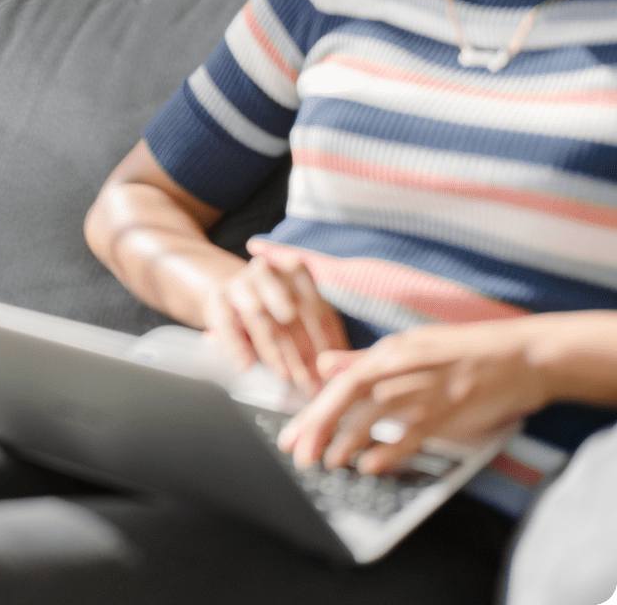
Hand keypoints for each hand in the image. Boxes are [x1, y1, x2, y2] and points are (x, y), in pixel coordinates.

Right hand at [204, 238, 349, 395]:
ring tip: (285, 376)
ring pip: (258, 315)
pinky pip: (226, 322)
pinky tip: (246, 365)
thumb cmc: (274, 306)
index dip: (326, 341)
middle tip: (311, 381)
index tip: (332, 371)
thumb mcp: (301, 310)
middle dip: (301, 350)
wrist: (232, 291)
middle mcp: (269, 271)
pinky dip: (236, 345)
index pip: (316, 307)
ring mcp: (241, 282)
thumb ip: (320, 331)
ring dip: (272, 350)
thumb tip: (345, 365)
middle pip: (289, 311)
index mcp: (295, 271)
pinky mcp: (218, 296)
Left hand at [277, 319, 549, 472]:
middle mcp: (402, 368)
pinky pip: (413, 433)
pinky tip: (369, 466)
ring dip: (347, 440)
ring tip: (327, 461)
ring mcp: (425, 389)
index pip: (340, 382)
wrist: (520, 356)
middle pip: (349, 396)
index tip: (293, 434)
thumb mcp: (409, 346)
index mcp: (390, 352)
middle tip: (299, 453)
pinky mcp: (450, 410)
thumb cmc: (463, 351)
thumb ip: (363, 359)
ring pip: (375, 414)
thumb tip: (324, 364)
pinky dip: (390, 450)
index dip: (314, 409)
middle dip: (320, 425)